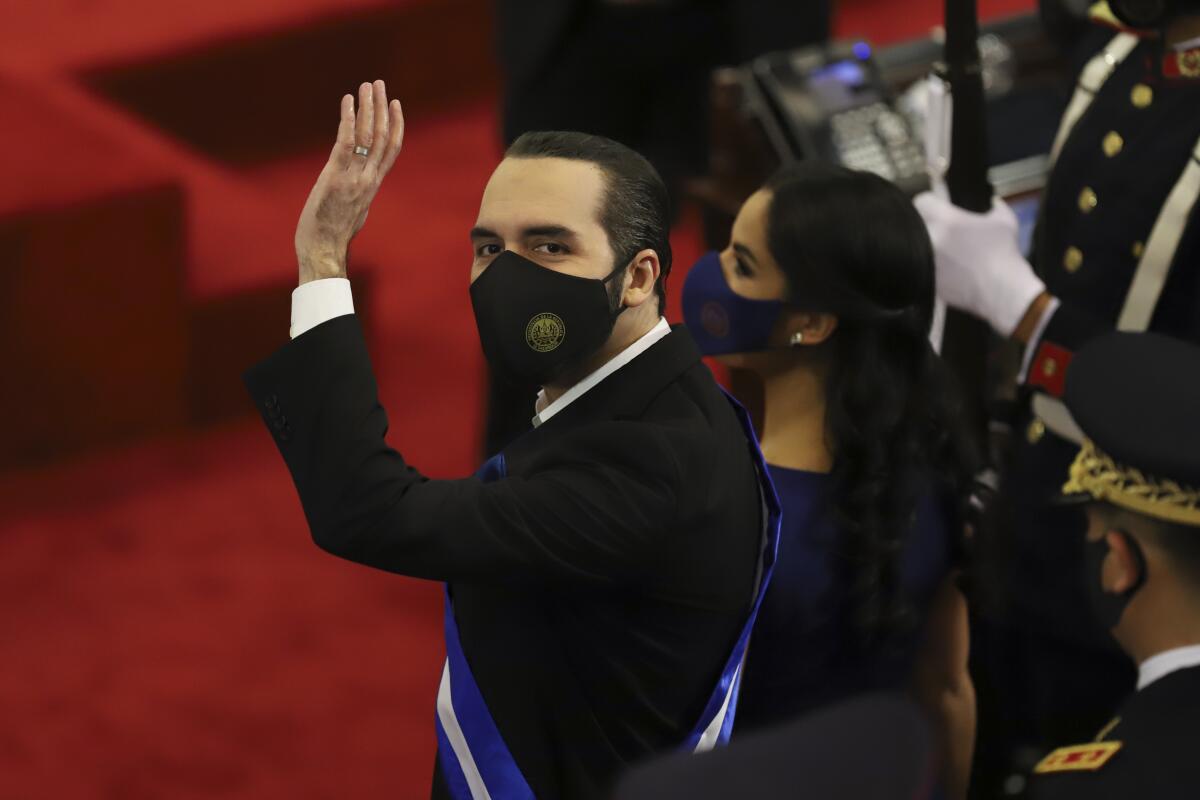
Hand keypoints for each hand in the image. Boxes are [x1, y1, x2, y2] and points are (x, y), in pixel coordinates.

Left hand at [294, 80, 405, 284]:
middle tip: (380, 84)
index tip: (395, 104)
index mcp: (373, 185)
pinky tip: (347, 102)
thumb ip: (356, 192)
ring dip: (368, 107)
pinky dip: (348, 120)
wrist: (324, 251)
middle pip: (383, 137)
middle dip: (382, 108)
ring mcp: (353, 179)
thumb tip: (354, 186)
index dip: (396, 125)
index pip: (392, 150)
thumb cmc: (331, 235)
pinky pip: (346, 143)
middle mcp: (368, 179)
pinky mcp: (335, 178)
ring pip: (369, 136)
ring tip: (366, 86)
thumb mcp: (351, 210)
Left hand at [913, 191, 1045, 338]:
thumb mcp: (1005, 223)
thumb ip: (995, 206)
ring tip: (942, 248)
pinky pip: (919, 266)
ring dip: (925, 244)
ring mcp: (925, 261)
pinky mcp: (925, 280)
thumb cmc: (1004, 255)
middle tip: (939, 228)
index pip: (922, 201)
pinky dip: (928, 264)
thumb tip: (993, 201)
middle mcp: (930, 238)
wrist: (1002, 291)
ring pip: (915, 245)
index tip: (937, 208)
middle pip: (915, 223)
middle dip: (925, 223)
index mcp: (946, 220)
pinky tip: (944, 267)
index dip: (929, 203)